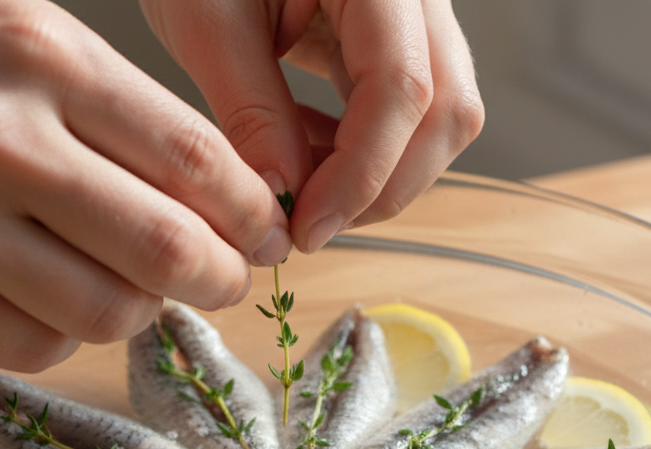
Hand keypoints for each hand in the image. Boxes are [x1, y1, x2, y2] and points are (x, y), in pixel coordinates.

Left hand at [141, 0, 483, 253]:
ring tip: (300, 186)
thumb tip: (284, 197)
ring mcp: (413, 15)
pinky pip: (408, 108)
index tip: (309, 224)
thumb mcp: (206, 20)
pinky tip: (305, 153)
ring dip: (377, 173)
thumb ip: (250, 110)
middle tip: (309, 226)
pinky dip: (364, 149)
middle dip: (381, 185)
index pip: (402, 88)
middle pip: (445, 110)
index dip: (362, 172)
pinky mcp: (395, 38)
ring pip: (438, 116)